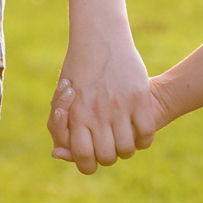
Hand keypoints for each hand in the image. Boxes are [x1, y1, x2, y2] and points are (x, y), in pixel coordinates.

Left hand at [42, 28, 156, 174]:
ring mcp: (119, 106)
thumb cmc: (78, 69)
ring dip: (126, 149)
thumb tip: (56, 154)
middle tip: (109, 145)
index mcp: (76, 115)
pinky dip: (144, 139)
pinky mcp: (138, 97)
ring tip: (124, 138)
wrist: (99, 37)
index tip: (91, 158)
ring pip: (127, 149)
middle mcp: (97, 113)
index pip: (82, 157)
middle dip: (108, 157)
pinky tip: (139, 131)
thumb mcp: (62, 97)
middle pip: (107, 157)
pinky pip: (146, 133)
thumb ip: (59, 128)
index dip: (87, 164)